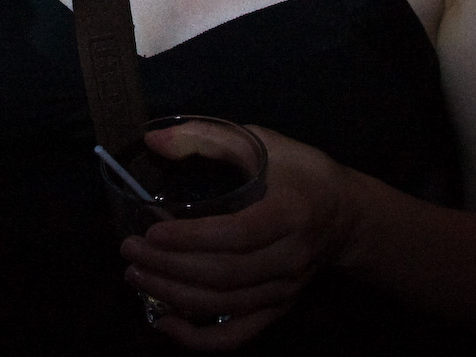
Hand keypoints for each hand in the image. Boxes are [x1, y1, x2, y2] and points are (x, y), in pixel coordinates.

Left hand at [120, 124, 351, 350]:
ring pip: (226, 304)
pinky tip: (164, 322)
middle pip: (226, 274)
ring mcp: (285, 289)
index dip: (193, 238)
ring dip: (175, 295)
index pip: (238, 234)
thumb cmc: (300, 172)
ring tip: (136, 274)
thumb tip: (153, 139)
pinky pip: (239, 335)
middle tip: (129, 250)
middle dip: (171, 267)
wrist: (346, 213)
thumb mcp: (261, 141)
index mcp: (290, 212)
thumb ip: (207, 137)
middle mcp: (290, 257)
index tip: (152, 232)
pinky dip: (199, 338)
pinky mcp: (279, 308)